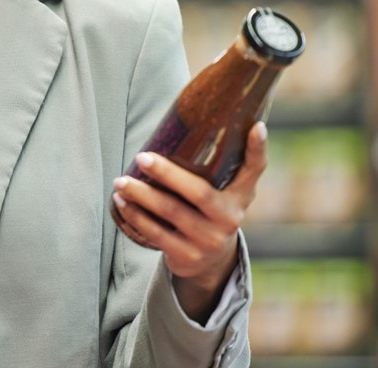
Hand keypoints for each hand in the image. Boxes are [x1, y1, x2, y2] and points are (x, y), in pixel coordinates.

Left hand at [111, 122, 268, 320]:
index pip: (255, 169)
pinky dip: (135, 216)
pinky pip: (156, 234)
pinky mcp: (187, 256)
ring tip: (120, 180)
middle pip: (199, 193)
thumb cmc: (212, 211)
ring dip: (141, 195)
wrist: (210, 262)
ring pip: (171, 213)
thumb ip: (222, 162)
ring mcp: (208, 240)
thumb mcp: (227, 191)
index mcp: (240, 197)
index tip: (257, 127)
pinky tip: (121, 201)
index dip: (257, 149)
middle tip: (141, 157)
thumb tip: (202, 115)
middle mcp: (229, 219)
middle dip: (167, 174)